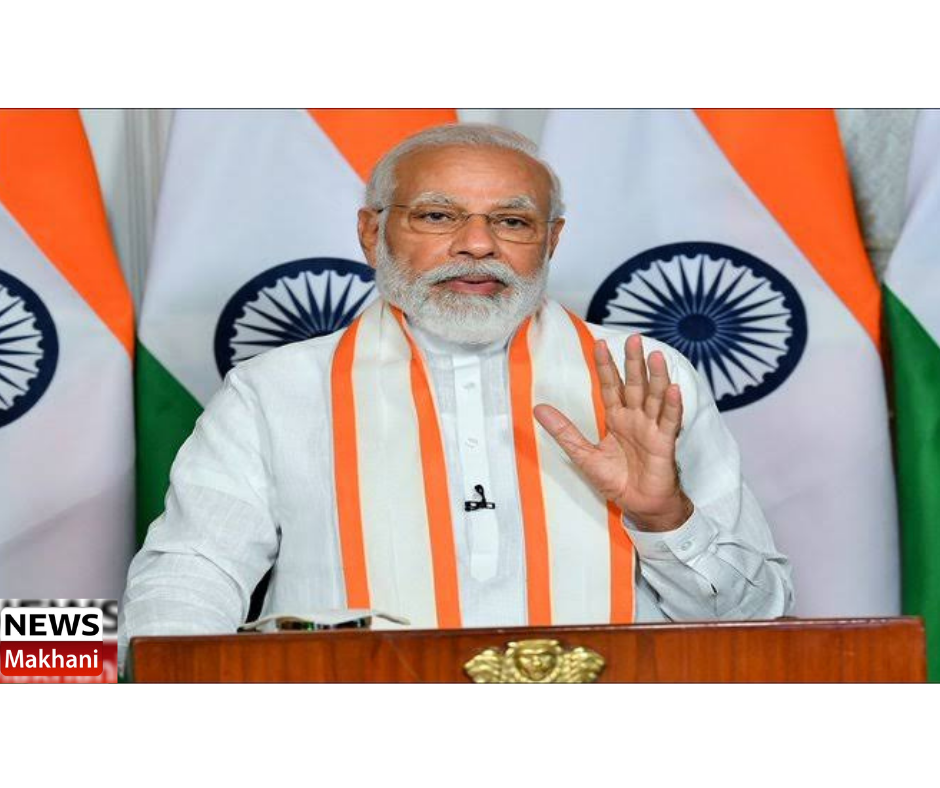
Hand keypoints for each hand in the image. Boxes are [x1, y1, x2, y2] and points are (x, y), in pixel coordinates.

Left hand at [533, 334, 692, 531]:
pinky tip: (672, 389)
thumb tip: (539, 408)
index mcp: (617, 419)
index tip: (599, 344)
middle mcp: (635, 418)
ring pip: (654, 397)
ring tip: (655, 356)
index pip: (610, 386)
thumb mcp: (584, 455)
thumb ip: (564, 431)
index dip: (606, 366)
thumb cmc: (617, 481)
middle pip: (634, 385)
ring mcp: (652, 428)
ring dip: (656, 377)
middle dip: (633, 362)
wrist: (640, 505)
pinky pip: (669, 421)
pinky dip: (671, 405)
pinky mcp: (665, 443)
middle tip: (633, 338)